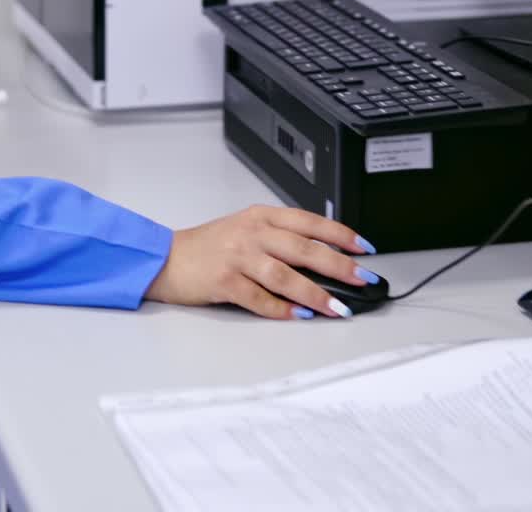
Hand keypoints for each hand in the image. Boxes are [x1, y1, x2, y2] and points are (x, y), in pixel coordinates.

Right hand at [143, 204, 374, 319]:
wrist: (167, 258)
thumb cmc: (210, 246)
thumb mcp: (246, 230)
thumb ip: (280, 238)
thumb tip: (325, 260)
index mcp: (259, 216)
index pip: (308, 221)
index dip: (339, 233)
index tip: (365, 248)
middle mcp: (250, 232)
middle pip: (302, 248)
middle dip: (338, 265)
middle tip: (363, 280)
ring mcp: (236, 256)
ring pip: (285, 275)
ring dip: (315, 293)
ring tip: (338, 308)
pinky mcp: (224, 281)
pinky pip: (259, 298)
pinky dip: (282, 309)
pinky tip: (299, 316)